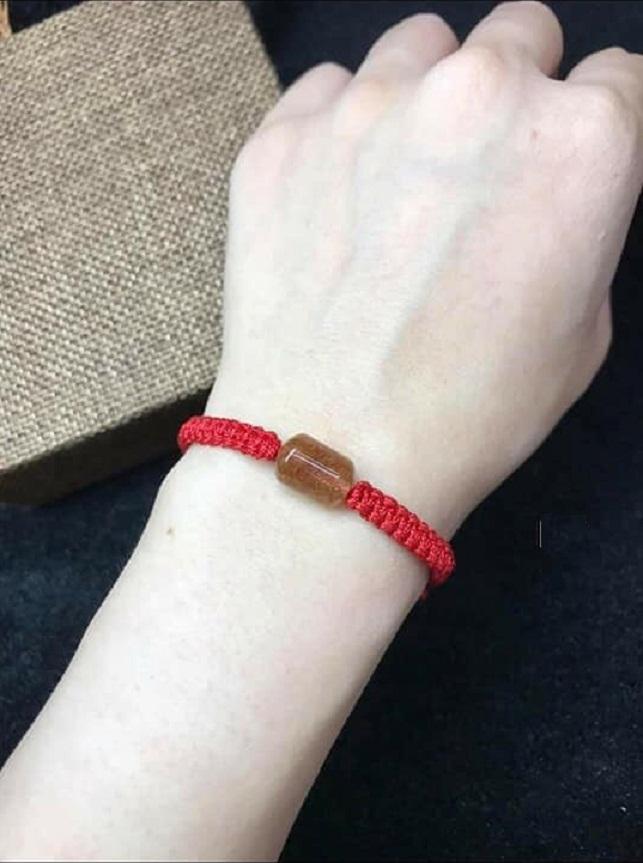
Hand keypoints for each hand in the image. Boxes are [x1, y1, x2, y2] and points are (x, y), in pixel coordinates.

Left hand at [208, 1, 642, 536]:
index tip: (562, 166)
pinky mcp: (283, 133)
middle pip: (521, 35)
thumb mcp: (581, 330)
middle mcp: (480, 94)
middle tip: (480, 169)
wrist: (334, 450)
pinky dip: (343, 127)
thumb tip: (552, 192)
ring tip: (401, 179)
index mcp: (581, 142)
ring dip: (426, 95)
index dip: (595, 127)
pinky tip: (337, 198)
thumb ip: (580, 226)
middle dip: (515, 92)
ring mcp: (370, 103)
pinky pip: (329, 90)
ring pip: (420, 47)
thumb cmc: (471, 411)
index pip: (617, 78)